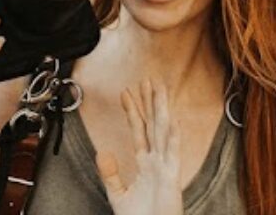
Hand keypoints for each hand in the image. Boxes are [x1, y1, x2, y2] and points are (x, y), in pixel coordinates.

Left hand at [97, 79, 183, 214]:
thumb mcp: (118, 195)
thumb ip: (111, 174)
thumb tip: (103, 152)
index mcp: (146, 165)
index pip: (139, 131)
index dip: (133, 111)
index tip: (127, 92)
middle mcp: (158, 162)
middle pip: (153, 125)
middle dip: (150, 102)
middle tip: (148, 80)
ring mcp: (165, 169)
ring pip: (163, 133)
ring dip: (161, 110)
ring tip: (159, 89)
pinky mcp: (171, 179)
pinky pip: (172, 155)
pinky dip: (172, 137)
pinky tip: (172, 120)